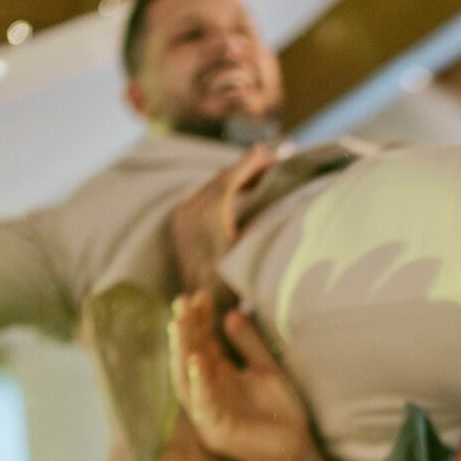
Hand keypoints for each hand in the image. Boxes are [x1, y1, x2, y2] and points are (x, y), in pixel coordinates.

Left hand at [170, 144, 276, 296]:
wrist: (205, 309)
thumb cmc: (235, 283)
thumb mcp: (251, 249)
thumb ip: (260, 220)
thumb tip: (280, 199)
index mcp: (209, 215)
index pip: (231, 178)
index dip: (251, 163)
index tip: (269, 151)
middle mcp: (191, 211)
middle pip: (222, 177)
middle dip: (246, 166)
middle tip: (270, 157)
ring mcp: (183, 216)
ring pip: (212, 185)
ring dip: (236, 176)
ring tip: (260, 169)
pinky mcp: (180, 222)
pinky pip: (203, 195)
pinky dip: (222, 188)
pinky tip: (239, 186)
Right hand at [171, 296, 315, 460]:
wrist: (299, 448)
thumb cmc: (281, 412)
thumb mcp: (267, 371)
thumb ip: (250, 346)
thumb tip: (231, 314)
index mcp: (217, 379)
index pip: (201, 344)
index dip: (199, 320)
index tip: (200, 295)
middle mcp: (206, 395)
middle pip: (189, 358)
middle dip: (184, 330)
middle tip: (181, 301)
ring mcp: (208, 415)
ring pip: (187, 381)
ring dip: (182, 352)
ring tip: (179, 325)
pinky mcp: (216, 433)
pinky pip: (204, 406)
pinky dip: (199, 384)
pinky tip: (197, 362)